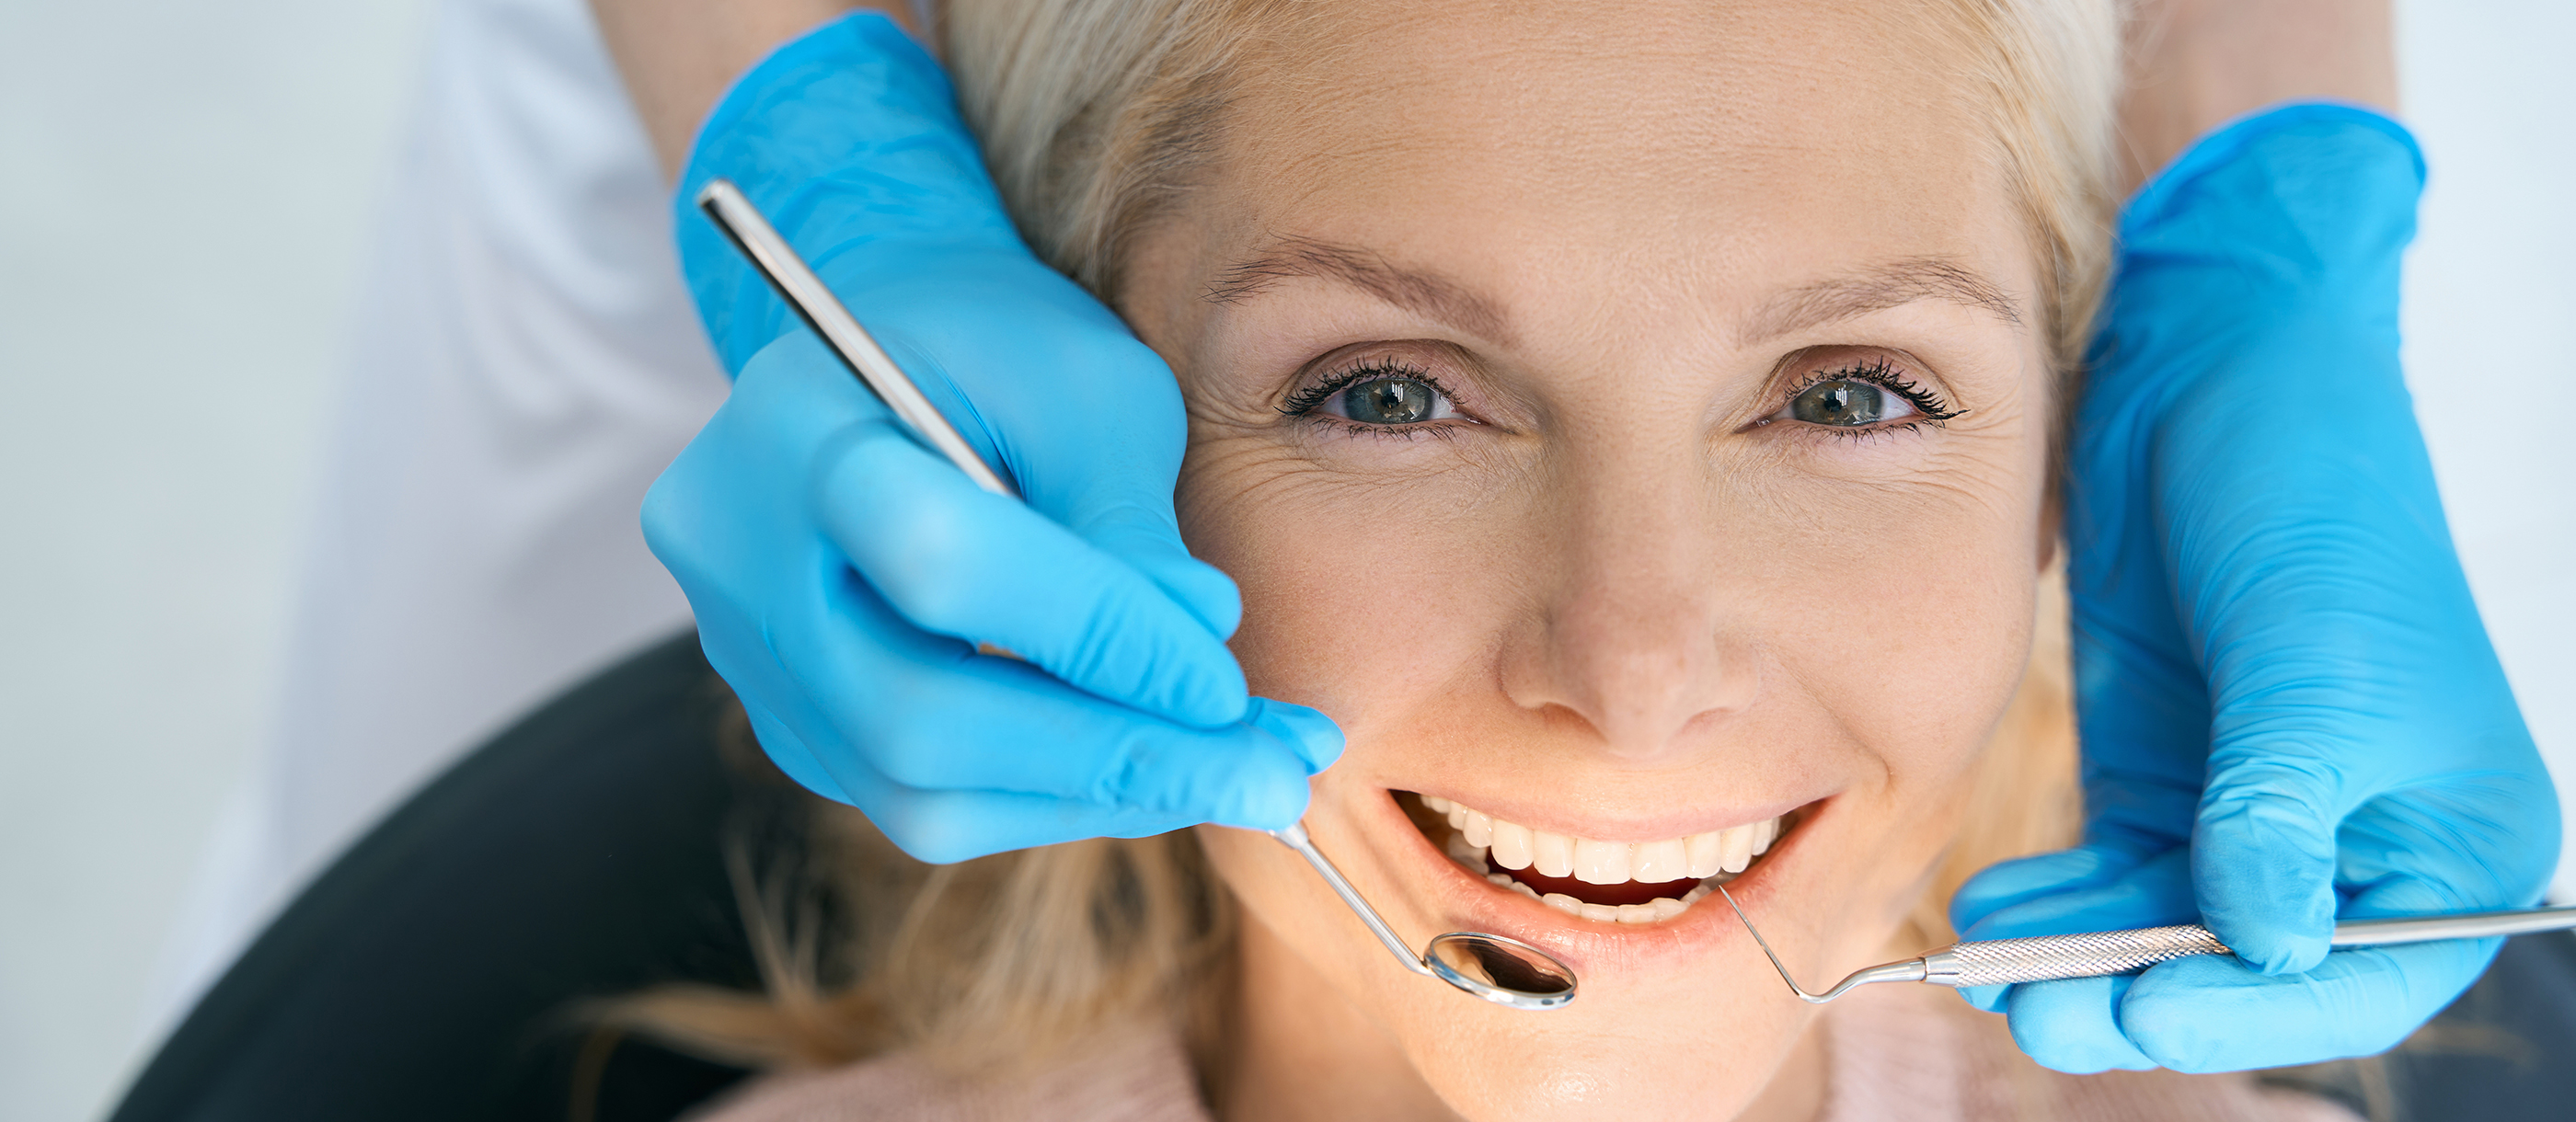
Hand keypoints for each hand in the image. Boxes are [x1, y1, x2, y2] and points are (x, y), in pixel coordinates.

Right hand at [643, 13, 1339, 861]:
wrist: (886, 350)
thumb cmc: (1001, 349)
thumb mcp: (1092, 386)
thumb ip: (1133, 525)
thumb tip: (1202, 678)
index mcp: (798, 434)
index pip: (945, 568)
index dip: (1098, 639)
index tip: (1231, 684)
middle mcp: (738, 561)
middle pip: (917, 717)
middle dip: (1113, 756)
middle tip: (1273, 774)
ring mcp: (751, 657)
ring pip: (920, 793)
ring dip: (1099, 797)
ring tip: (1243, 772)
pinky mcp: (792, 722)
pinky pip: (923, 802)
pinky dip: (1054, 797)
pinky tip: (1157, 764)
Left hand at [1950, 105, 2558, 1072]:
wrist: (2218, 377)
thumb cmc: (2313, 501)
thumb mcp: (2310, 658)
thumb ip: (2280, 806)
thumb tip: (2266, 944)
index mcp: (2458, 838)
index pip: (2364, 977)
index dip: (2255, 1014)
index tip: (2149, 1012)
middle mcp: (2360, 844)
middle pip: (2250, 974)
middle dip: (2146, 997)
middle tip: (2041, 1010)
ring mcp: (2249, 816)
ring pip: (2166, 934)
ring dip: (2082, 960)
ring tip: (1989, 971)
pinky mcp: (2164, 780)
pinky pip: (2111, 876)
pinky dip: (2057, 901)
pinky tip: (1993, 907)